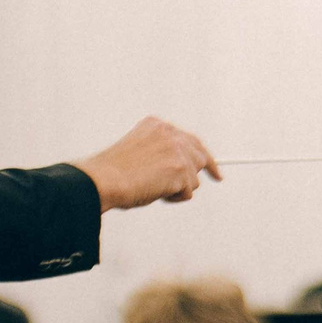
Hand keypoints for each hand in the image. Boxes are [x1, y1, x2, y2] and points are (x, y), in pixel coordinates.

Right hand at [73, 116, 219, 210]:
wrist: (103, 179)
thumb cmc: (113, 173)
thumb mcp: (139, 152)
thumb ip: (160, 154)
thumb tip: (184, 173)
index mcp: (156, 125)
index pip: (188, 139)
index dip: (202, 152)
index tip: (213, 164)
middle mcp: (169, 134)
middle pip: (200, 155)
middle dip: (207, 168)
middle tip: (218, 177)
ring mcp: (176, 150)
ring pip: (194, 177)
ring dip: (179, 187)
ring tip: (154, 187)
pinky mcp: (181, 169)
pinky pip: (188, 191)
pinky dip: (175, 197)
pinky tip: (156, 192)